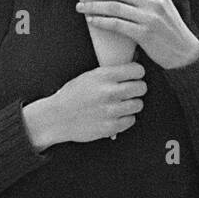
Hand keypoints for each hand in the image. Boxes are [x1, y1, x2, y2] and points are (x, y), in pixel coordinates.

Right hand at [22, 62, 146, 150]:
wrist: (56, 118)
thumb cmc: (72, 95)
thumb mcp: (89, 76)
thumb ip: (111, 73)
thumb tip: (133, 71)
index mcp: (104, 76)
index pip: (137, 70)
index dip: (137, 73)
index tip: (134, 76)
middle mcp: (109, 92)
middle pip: (141, 87)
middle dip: (138, 88)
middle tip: (131, 91)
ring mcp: (110, 111)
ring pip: (138, 104)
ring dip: (132, 104)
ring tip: (123, 104)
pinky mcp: (110, 127)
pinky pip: (131, 120)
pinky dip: (126, 118)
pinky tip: (117, 115)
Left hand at [73, 0, 198, 69]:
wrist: (185, 53)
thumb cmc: (170, 30)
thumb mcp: (163, 6)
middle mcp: (153, 2)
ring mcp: (149, 18)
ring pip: (114, 7)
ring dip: (93, 6)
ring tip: (79, 6)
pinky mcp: (144, 34)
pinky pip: (117, 25)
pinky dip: (102, 21)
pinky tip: (91, 21)